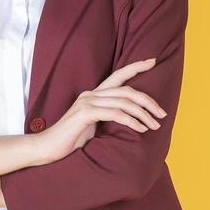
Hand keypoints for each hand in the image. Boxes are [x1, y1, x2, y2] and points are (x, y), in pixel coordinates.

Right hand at [35, 58, 167, 163]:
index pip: (118, 76)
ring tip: (154, 126)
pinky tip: (140, 129)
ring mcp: (87, 102)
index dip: (135, 67)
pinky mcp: (85, 113)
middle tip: (162, 114)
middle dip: (148, 101)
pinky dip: (131, 121)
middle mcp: (91, 94)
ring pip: (124, 102)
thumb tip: (130, 120)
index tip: (152, 61)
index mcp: (93, 95)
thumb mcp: (93, 126)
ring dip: (143, 114)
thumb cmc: (70, 140)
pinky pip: (115, 114)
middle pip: (127, 90)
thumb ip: (107, 118)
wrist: (47, 149)